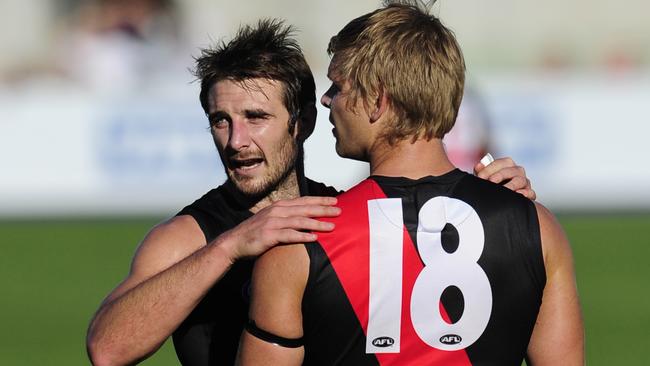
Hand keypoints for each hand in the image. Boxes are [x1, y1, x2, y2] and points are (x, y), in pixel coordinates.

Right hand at [217, 196, 340, 260]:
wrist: (234, 242)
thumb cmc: (255, 233)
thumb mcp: (271, 220)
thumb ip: (286, 216)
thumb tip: (304, 217)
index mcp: (279, 206)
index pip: (303, 201)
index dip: (320, 200)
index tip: (335, 201)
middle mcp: (277, 212)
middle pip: (305, 209)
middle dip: (323, 209)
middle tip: (340, 211)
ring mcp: (272, 223)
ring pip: (299, 221)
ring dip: (317, 223)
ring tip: (332, 226)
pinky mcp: (268, 236)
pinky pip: (289, 235)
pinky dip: (302, 236)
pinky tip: (314, 238)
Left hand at [474, 156, 535, 199]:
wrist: (502, 201)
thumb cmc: (493, 186)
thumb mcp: (485, 179)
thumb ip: (481, 172)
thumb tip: (479, 166)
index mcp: (507, 165)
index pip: (501, 163)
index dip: (489, 169)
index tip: (480, 176)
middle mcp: (517, 172)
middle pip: (512, 170)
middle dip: (500, 175)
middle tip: (491, 181)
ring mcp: (524, 183)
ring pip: (521, 180)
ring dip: (511, 185)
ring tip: (503, 190)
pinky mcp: (529, 194)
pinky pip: (530, 192)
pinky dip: (525, 193)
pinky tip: (517, 195)